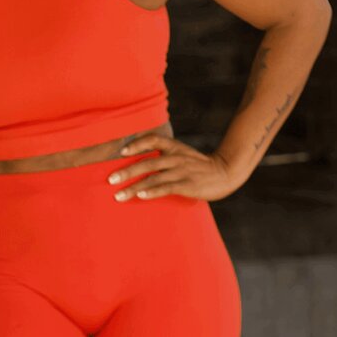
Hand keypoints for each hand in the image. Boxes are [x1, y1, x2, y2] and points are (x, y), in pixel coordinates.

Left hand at [107, 133, 239, 202]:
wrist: (226, 172)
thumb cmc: (200, 166)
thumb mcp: (183, 154)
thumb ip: (165, 155)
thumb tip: (141, 161)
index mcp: (174, 147)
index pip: (152, 139)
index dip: (136, 145)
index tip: (122, 152)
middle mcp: (176, 157)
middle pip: (147, 162)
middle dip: (126, 171)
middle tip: (110, 180)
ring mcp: (182, 171)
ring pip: (153, 178)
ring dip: (134, 187)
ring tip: (118, 195)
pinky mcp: (188, 185)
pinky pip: (167, 188)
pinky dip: (152, 192)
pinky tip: (141, 196)